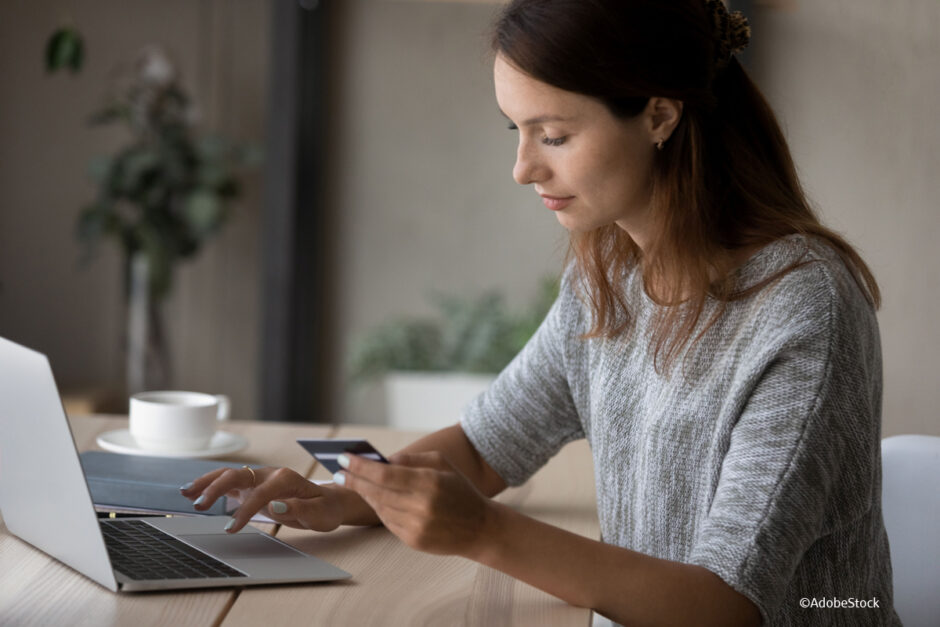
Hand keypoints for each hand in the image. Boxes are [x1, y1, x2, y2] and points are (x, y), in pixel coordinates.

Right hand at [180, 466, 345, 533]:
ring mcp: (259, 478)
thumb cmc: (325, 509)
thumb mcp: (320, 514)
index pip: (259, 493)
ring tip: (185, 493)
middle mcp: (269, 474)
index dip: (244, 511)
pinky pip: (229, 483)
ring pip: (229, 475)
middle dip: (216, 488)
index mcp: (286, 479)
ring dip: (207, 483)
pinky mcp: (253, 486)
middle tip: (198, 506)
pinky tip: (193, 491)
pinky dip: (210, 485)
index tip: (231, 528)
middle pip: (237, 476)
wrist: (328, 501)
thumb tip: (275, 506)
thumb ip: (299, 510)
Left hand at [336, 451, 497, 558]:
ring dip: (365, 494)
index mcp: (429, 483)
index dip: (361, 467)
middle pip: (376, 492)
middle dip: (354, 480)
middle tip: (339, 472)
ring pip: (379, 507)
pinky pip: (388, 522)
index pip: (384, 474)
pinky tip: (374, 499)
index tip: (344, 458)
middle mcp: (421, 506)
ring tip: (354, 482)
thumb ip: (412, 459)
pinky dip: (379, 509)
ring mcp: (416, 526)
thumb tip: (383, 459)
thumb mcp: (442, 464)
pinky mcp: (413, 541)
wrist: (480, 528)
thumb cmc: (460, 490)